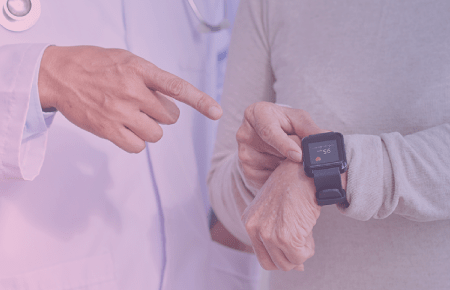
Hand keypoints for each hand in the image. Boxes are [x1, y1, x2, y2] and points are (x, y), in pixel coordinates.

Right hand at [38, 45, 222, 152]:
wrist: (58, 74)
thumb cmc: (93, 65)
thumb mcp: (125, 59)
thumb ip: (149, 77)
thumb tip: (170, 99)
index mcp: (140, 70)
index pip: (177, 87)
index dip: (200, 100)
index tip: (216, 112)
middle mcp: (133, 91)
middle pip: (170, 117)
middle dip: (162, 114)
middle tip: (143, 105)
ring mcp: (120, 112)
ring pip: (156, 134)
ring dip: (149, 128)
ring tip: (131, 116)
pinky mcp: (108, 130)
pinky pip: (138, 147)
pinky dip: (135, 141)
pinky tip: (124, 129)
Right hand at [236, 102, 325, 188]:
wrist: (266, 132)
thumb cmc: (282, 122)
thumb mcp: (297, 118)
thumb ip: (310, 128)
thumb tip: (326, 138)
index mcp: (256, 114)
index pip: (269, 131)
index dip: (285, 145)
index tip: (298, 156)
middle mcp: (244, 133)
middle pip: (274, 151)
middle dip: (292, 155)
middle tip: (302, 154)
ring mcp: (243, 153)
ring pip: (273, 167)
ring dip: (286, 166)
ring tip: (288, 156)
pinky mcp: (246, 171)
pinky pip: (268, 179)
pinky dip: (279, 176)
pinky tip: (281, 165)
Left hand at [242, 160, 320, 270]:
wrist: (303, 171)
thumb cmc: (293, 186)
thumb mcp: (277, 211)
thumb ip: (279, 236)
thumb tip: (297, 266)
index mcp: (249, 221)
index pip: (262, 256)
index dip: (280, 258)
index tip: (293, 252)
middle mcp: (254, 228)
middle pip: (273, 264)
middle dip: (290, 258)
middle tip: (302, 242)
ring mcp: (268, 233)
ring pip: (287, 263)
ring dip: (301, 252)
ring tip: (305, 233)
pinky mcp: (285, 236)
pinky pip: (300, 256)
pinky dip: (308, 248)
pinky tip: (308, 230)